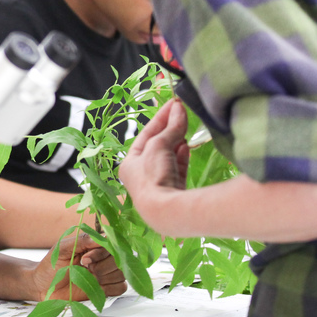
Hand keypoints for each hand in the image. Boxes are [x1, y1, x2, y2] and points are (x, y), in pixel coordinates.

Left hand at [30, 232, 126, 301]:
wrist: (43, 287)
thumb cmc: (51, 266)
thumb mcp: (62, 249)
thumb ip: (82, 241)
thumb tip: (103, 236)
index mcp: (92, 247)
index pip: (110, 244)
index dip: (101, 252)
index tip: (85, 258)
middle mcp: (101, 260)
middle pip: (118, 259)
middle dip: (102, 265)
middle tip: (84, 268)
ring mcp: (104, 275)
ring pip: (120, 273)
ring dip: (105, 276)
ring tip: (87, 278)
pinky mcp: (105, 290)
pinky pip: (121, 287)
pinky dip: (111, 288)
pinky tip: (96, 287)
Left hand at [119, 100, 190, 223]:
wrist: (166, 211)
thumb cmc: (152, 175)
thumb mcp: (159, 145)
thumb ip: (170, 127)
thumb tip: (178, 108)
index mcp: (129, 164)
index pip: (145, 134)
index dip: (160, 118)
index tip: (173, 104)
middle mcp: (140, 175)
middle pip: (157, 146)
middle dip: (169, 129)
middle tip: (181, 113)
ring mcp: (157, 184)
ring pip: (168, 157)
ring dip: (176, 141)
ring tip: (186, 127)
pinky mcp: (174, 191)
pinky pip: (177, 169)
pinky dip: (182, 156)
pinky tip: (187, 146)